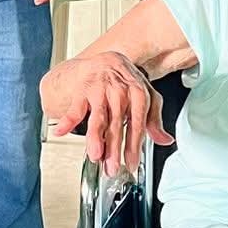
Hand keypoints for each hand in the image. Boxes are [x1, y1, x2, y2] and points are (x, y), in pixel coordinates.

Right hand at [40, 52, 171, 175]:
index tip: (131, 163)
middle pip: (117, 123)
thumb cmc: (126, 82)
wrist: (105, 60)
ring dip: (95, 137)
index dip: (134, 145)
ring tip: (95, 154)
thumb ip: (154, 119)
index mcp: (138, 93)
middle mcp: (119, 90)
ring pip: (98, 117)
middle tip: (112, 167)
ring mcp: (100, 89)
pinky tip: (61, 131)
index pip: (138, 123)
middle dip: (114, 148)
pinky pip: (75, 107)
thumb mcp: (146, 97)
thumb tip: (165, 140)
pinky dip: (68, 120)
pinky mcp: (83, 89)